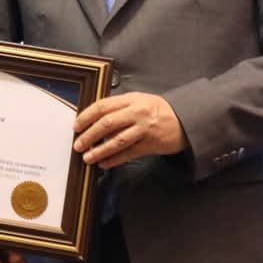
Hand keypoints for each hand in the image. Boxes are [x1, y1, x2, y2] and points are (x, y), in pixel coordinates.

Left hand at [73, 92, 187, 167]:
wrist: (186, 120)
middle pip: (107, 123)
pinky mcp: (151, 144)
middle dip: (89, 135)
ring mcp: (144, 129)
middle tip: (78, 144)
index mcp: (131, 99)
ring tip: (87, 158)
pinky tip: (104, 163)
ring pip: (117, 140)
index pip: (103, 106)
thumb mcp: (139, 100)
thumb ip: (119, 107)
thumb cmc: (157, 110)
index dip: (86, 116)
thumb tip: (93, 118)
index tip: (76, 126)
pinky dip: (114, 160)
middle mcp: (137, 112)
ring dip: (100, 150)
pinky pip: (129, 153)